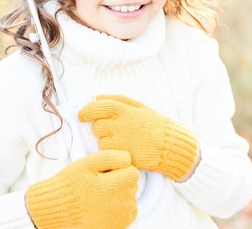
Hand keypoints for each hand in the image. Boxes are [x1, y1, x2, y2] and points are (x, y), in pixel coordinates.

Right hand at [25, 150, 138, 228]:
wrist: (58, 208)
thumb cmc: (71, 184)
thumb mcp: (88, 162)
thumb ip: (111, 157)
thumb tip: (128, 158)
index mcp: (114, 186)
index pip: (133, 172)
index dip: (121, 169)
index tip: (108, 172)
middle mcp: (120, 203)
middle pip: (133, 184)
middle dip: (121, 180)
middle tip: (102, 183)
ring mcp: (120, 217)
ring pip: (131, 198)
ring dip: (121, 194)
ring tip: (101, 195)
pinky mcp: (119, 226)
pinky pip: (130, 212)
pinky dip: (121, 207)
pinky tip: (106, 204)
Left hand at [78, 95, 198, 181]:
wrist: (169, 145)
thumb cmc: (153, 124)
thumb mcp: (139, 106)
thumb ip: (117, 99)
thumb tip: (96, 97)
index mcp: (125, 110)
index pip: (98, 107)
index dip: (87, 110)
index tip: (81, 115)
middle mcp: (121, 125)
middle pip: (96, 126)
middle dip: (99, 128)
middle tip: (112, 130)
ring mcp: (121, 141)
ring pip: (100, 141)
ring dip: (105, 141)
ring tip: (121, 140)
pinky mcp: (123, 155)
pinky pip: (107, 153)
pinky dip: (110, 151)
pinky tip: (122, 148)